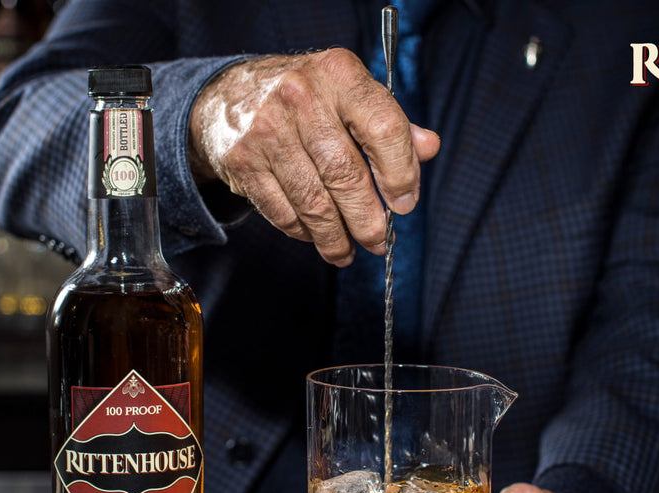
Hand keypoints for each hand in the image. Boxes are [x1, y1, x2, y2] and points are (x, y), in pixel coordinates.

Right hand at [188, 49, 440, 265]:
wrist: (229, 93)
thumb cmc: (304, 97)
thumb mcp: (350, 92)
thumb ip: (391, 122)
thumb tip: (429, 148)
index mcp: (339, 73)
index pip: (384, 129)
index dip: (401, 174)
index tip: (404, 204)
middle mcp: (301, 96)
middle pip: (346, 176)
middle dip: (368, 221)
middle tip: (379, 242)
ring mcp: (266, 129)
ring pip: (313, 202)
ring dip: (335, 237)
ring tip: (347, 252)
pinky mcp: (242, 160)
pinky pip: (281, 210)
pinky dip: (303, 231)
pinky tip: (315, 235)